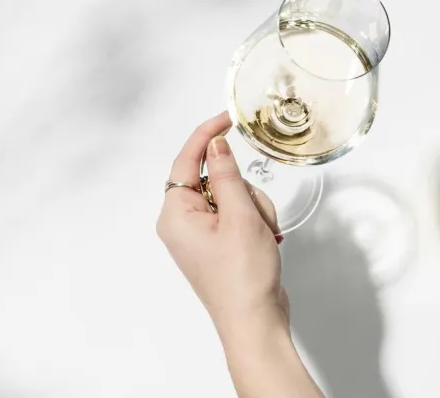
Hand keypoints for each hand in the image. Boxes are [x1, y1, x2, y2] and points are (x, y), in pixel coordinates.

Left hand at [157, 112, 287, 329]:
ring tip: (262, 235)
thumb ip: (228, 175)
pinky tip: (264, 240)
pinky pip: (238, 214)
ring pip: (232, 196)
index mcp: (176, 215)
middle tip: (255, 216)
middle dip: (244, 190)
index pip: (187, 160)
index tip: (228, 118)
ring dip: (254, 208)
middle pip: (216, 179)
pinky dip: (255, 220)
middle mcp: (182, 223)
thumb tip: (216, 145)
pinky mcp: (218, 243)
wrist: (255, 321)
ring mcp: (200, 235)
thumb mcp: (240, 216)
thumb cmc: (243, 276)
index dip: (208, 135)